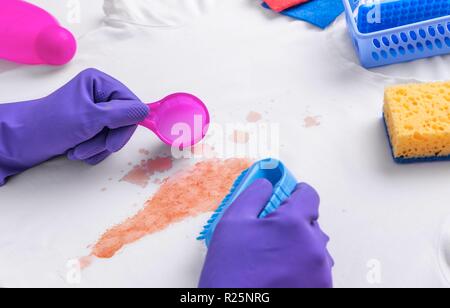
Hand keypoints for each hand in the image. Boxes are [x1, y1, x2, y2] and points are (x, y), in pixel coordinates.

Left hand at [0, 68, 148, 185]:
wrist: (24, 142)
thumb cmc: (53, 124)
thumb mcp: (90, 117)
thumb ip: (121, 114)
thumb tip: (145, 111)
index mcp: (99, 83)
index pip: (131, 103)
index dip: (126, 124)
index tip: (113, 140)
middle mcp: (99, 96)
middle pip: (124, 122)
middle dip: (107, 139)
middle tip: (89, 146)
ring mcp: (96, 113)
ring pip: (115, 135)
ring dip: (97, 147)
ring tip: (78, 149)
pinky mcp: (91, 129)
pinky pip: (105, 144)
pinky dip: (93, 152)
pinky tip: (77, 150)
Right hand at [199, 179, 333, 287]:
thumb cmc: (231, 270)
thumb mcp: (232, 223)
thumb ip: (253, 195)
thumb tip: (266, 184)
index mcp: (294, 224)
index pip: (309, 195)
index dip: (296, 193)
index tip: (287, 197)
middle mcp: (315, 247)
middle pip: (312, 223)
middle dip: (294, 224)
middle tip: (271, 234)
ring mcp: (321, 272)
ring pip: (316, 248)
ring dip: (300, 247)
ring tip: (274, 259)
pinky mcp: (321, 289)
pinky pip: (317, 269)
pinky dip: (303, 267)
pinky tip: (281, 275)